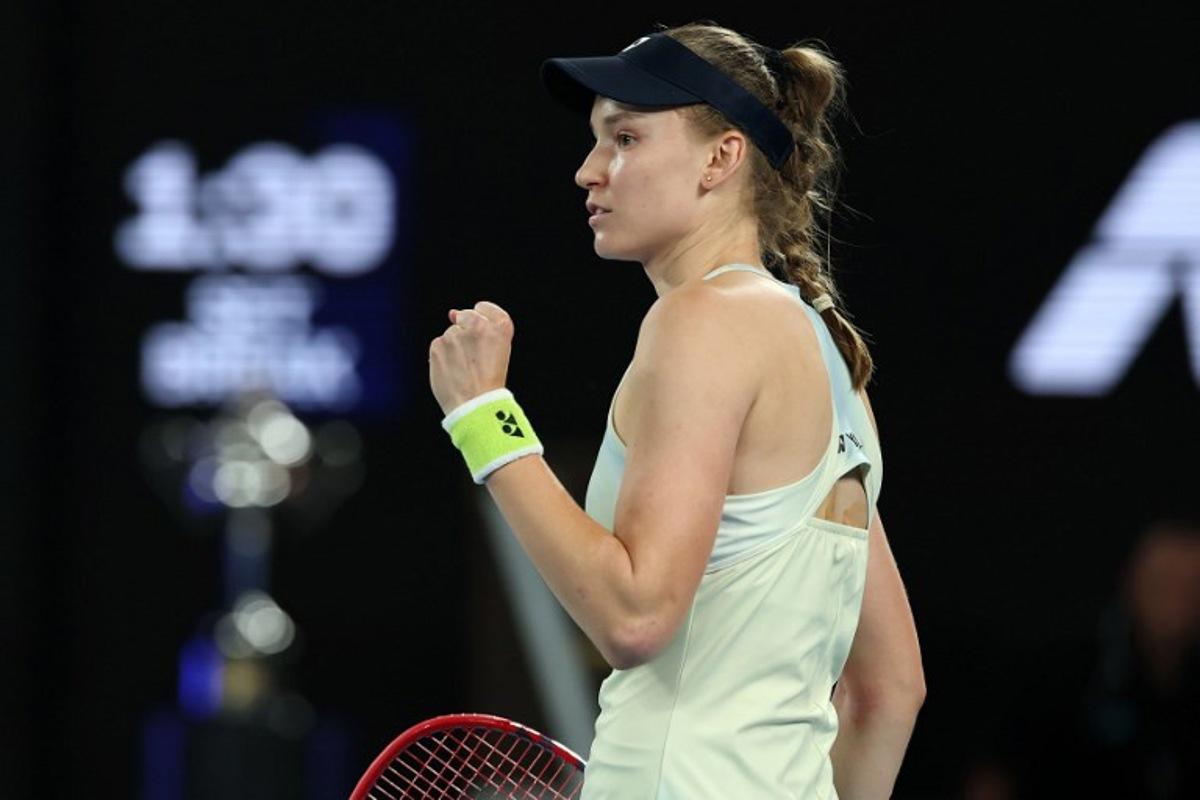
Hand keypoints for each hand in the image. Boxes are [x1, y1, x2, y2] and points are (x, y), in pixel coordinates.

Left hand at [429, 300, 514, 416]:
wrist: (475, 405)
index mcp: (500, 326)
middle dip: (465, 333)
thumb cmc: (489, 382)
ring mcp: (455, 334)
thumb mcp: (500, 351)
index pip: (484, 308)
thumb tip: (451, 313)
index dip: (482, 321)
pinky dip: (442, 356)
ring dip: (454, 347)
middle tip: (473, 359)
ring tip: (464, 369)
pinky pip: (438, 345)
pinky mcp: (438, 345)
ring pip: (450, 334)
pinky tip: (452, 371)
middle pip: (465, 317)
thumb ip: (482, 327)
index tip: (482, 338)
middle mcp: (478, 325)